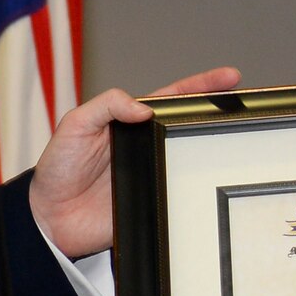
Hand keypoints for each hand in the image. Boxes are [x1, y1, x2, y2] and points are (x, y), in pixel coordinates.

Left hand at [30, 66, 241, 258]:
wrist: (49, 217)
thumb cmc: (57, 168)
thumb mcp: (75, 124)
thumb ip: (107, 106)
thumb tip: (144, 108)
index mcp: (130, 122)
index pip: (172, 99)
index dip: (201, 86)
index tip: (230, 77)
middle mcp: (146, 146)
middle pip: (190, 126)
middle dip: (220, 114)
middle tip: (245, 108)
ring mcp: (153, 173)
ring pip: (193, 158)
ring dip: (215, 149)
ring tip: (239, 137)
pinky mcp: (155, 202)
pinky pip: (182, 193)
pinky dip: (199, 187)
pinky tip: (216, 179)